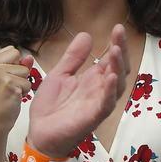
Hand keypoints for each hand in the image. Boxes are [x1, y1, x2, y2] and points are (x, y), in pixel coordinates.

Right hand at [0, 45, 31, 148]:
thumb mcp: (4, 79)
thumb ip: (17, 65)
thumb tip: (29, 57)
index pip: (12, 51)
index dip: (14, 65)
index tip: (5, 79)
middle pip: (18, 55)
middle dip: (19, 71)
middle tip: (8, 86)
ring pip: (25, 70)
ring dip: (22, 83)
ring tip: (10, 93)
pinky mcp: (8, 84)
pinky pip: (28, 83)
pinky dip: (24, 92)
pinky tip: (12, 98)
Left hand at [27, 28, 126, 157]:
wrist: (39, 133)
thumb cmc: (51, 107)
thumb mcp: (60, 74)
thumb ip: (73, 57)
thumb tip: (86, 35)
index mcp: (93, 79)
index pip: (110, 59)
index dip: (116, 44)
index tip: (117, 28)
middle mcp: (100, 90)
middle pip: (119, 69)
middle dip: (121, 50)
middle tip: (119, 33)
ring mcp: (98, 103)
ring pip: (118, 85)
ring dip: (118, 67)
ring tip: (115, 51)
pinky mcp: (93, 117)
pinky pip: (106, 104)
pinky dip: (110, 91)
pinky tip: (111, 77)